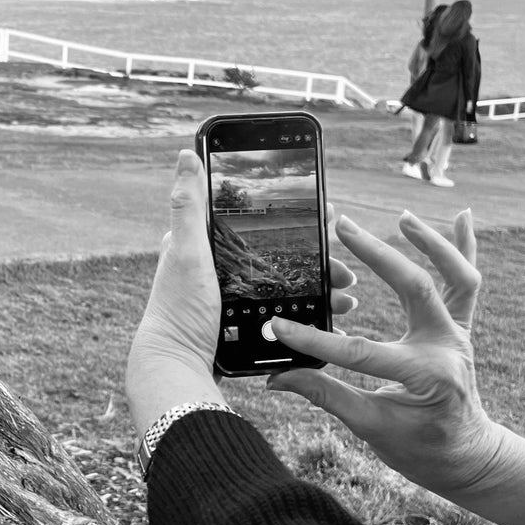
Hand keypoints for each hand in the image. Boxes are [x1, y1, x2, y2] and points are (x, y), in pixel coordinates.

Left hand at [126, 151, 357, 437]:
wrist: (178, 369)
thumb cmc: (179, 310)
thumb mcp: (186, 252)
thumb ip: (189, 206)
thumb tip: (186, 154)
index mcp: (203, 246)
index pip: (258, 222)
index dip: (296, 220)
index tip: (331, 217)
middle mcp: (218, 270)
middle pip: (279, 255)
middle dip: (319, 260)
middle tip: (347, 269)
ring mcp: (232, 298)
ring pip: (287, 285)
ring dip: (321, 288)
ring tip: (347, 295)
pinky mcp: (241, 324)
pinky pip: (284, 313)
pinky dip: (310, 313)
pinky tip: (332, 317)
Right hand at [266, 209, 524, 524]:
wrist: (466, 456)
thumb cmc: (420, 449)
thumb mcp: (371, 427)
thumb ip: (326, 396)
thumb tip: (277, 379)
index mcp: (426, 375)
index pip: (360, 351)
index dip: (314, 341)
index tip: (278, 328)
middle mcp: (447, 347)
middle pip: (417, 288)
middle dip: (378, 255)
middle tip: (343, 227)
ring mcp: (458, 334)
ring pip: (456, 277)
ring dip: (431, 243)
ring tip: (401, 217)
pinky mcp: (461, 328)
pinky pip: (467, 283)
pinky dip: (466, 248)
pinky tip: (460, 214)